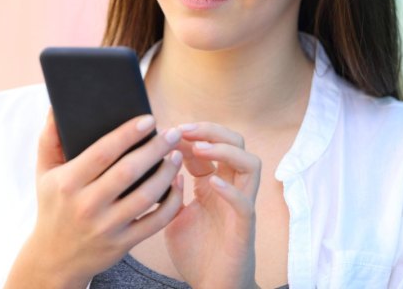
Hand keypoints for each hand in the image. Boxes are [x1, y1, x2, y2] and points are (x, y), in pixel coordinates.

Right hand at [5, 110, 184, 288]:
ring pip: (146, 196)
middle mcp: (86, 205)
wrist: (54, 259)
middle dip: (155, 148)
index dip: (128, 134)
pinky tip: (177, 184)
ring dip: (167, 173)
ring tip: (176, 154)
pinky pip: (155, 221)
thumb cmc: (53, 206)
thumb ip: (50, 138)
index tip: (149, 119)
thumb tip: (57, 105)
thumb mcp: (45, 172)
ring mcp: (106, 227)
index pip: (103, 152)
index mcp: (68, 182)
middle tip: (172, 132)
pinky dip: (171, 202)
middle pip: (129, 171)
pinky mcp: (122, 244)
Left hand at [165, 122, 260, 288]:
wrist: (210, 288)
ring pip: (251, 164)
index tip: (167, 130)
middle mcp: (230, 189)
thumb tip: (152, 164)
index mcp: (213, 184)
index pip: (210, 145)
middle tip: (183, 130)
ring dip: (224, 151)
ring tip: (198, 148)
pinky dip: (231, 190)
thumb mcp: (173, 214)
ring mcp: (240, 206)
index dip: (190, 134)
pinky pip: (245, 204)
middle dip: (210, 131)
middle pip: (236, 143)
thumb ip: (168, 191)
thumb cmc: (195, 252)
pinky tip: (211, 182)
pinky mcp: (243, 229)